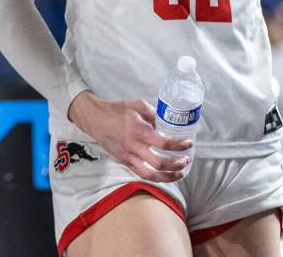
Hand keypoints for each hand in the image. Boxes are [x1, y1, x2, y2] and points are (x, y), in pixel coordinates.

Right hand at [68, 91, 190, 182]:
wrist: (94, 119)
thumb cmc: (116, 110)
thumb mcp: (137, 105)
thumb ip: (153, 113)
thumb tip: (167, 121)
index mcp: (138, 131)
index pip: (163, 143)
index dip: (179, 145)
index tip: (188, 143)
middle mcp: (134, 146)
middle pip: (159, 163)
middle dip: (176, 164)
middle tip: (185, 160)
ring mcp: (128, 156)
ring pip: (150, 175)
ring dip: (168, 177)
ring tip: (179, 173)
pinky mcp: (124, 161)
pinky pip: (141, 174)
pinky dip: (155, 177)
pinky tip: (164, 175)